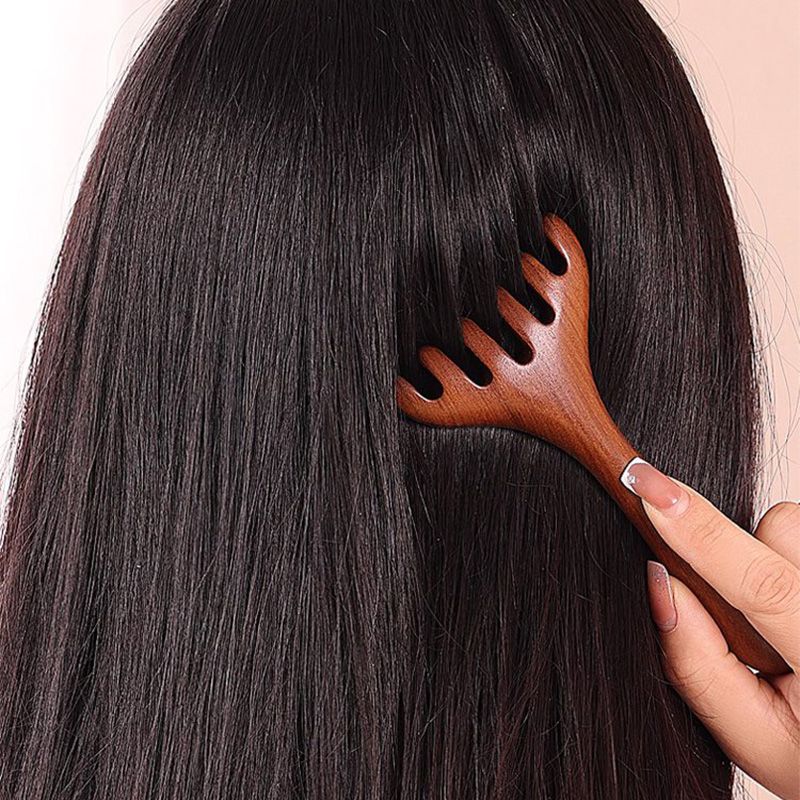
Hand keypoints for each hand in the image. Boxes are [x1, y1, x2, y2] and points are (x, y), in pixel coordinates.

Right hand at [620, 460, 799, 799]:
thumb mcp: (757, 743)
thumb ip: (699, 670)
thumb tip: (658, 584)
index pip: (766, 587)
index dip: (704, 534)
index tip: (648, 488)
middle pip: (783, 530)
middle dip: (741, 549)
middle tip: (744, 618)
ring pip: (789, 529)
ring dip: (768, 562)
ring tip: (776, 623)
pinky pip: (794, 542)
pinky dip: (783, 567)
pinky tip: (788, 616)